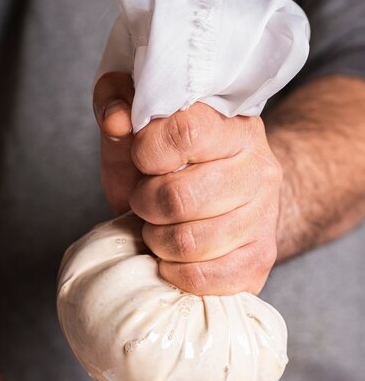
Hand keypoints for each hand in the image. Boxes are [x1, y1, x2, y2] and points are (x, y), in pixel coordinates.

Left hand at [93, 72, 281, 295]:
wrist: (229, 200)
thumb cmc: (174, 164)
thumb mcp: (140, 127)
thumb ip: (117, 102)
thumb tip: (116, 118)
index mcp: (231, 127)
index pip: (185, 132)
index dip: (146, 151)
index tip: (141, 158)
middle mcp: (258, 170)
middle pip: (179, 197)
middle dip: (145, 203)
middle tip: (145, 200)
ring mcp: (263, 218)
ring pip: (188, 243)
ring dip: (156, 240)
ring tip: (160, 228)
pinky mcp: (260, 260)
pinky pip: (204, 279)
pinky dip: (175, 273)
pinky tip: (173, 258)